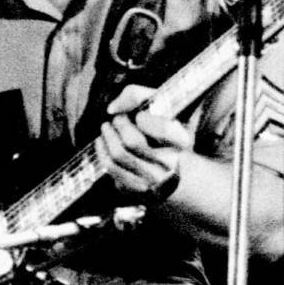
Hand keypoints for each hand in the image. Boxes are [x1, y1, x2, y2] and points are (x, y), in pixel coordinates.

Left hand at [97, 83, 190, 201]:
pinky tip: (102, 141)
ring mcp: (151, 179)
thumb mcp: (161, 108)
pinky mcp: (135, 188)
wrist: (169, 166)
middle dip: (119, 125)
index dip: (144, 118)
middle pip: (133, 142)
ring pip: (118, 156)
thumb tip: (112, 108)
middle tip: (117, 118)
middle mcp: (169, 164)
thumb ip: (137, 95)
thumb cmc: (160, 129)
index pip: (162, 128)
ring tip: (107, 127)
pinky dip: (101, 151)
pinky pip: (110, 168)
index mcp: (182, 141)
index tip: (139, 115)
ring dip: (107, 136)